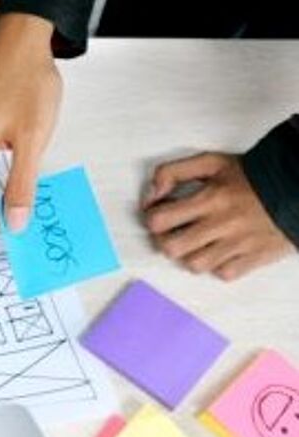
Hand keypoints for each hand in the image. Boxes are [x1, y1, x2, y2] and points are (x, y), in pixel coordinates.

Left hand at [143, 152, 294, 279]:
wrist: (297, 187)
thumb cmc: (253, 176)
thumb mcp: (211, 162)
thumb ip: (174, 171)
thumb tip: (153, 192)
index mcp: (210, 199)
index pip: (159, 220)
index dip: (152, 216)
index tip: (158, 213)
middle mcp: (222, 224)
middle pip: (171, 248)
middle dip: (164, 240)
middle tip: (171, 232)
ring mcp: (238, 244)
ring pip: (194, 265)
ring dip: (189, 255)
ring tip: (195, 242)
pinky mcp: (254, 257)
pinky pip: (223, 273)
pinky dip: (217, 266)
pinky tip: (219, 251)